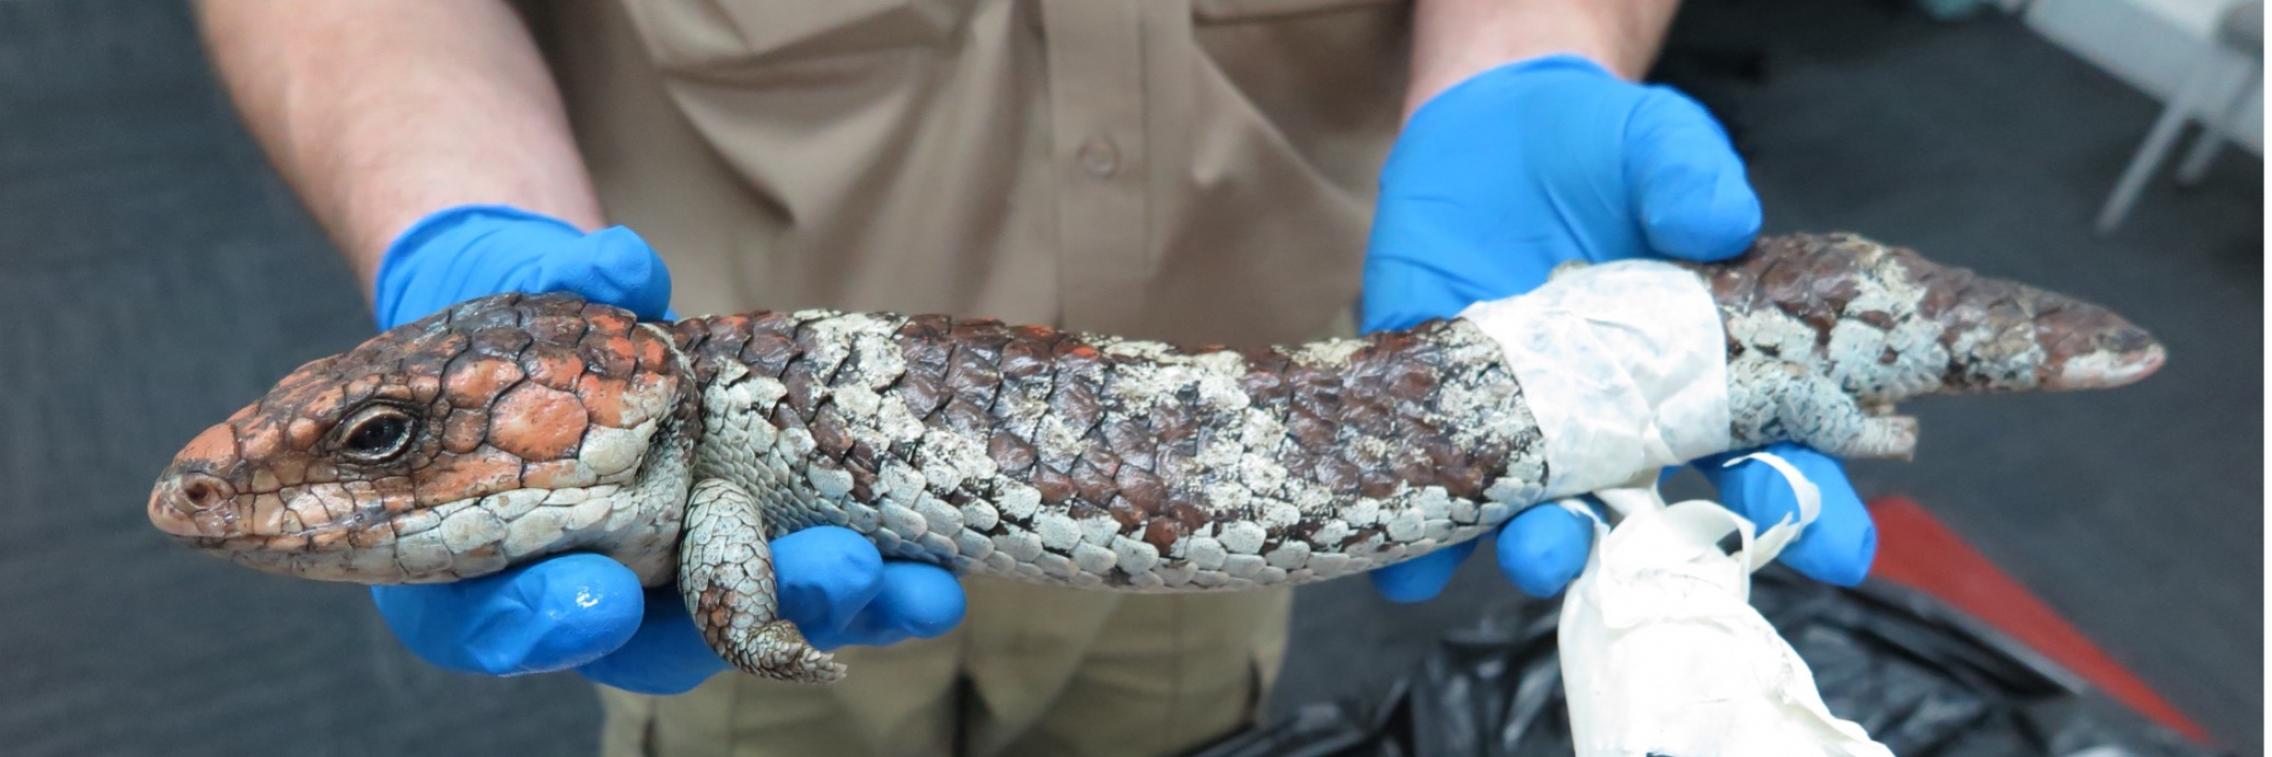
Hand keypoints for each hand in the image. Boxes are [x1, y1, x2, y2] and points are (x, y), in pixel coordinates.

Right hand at [365, 205, 966, 693]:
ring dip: (827, 606)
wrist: (574, 324)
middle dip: (741, 617)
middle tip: (815, 577)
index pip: (493, 623)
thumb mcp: (513, 287)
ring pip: (749, 627)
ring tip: (887, 577)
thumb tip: (620, 264)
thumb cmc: (515, 319)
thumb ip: (552, 283)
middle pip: (650, 639)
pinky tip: (936, 584)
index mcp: (479, 559)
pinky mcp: (759, 568)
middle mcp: (584, 592)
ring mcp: (680, 588)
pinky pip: (811, 595)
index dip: (541, 621)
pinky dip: (875, 590)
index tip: (601, 596)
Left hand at [1359, 56, 1876, 601]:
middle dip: (1677, 551)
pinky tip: (1409, 575)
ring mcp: (1531, 427)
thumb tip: (1723, 220)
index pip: (1773, 454)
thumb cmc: (1605, 151)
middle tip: (1675, 568)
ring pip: (1547, 517)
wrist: (1491, 134)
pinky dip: (1418, 548)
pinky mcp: (1446, 411)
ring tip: (1545, 554)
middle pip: (1662, 511)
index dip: (1808, 502)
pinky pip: (1434, 491)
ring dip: (1546, 549)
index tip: (1838, 547)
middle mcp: (1621, 423)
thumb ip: (1688, 175)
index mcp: (1703, 377)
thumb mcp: (1655, 145)